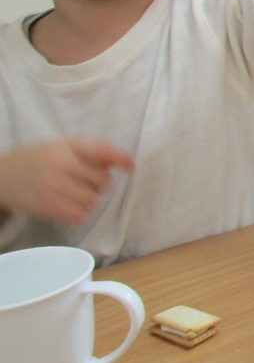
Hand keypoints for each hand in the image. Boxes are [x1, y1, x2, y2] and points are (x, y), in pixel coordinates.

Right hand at [0, 140, 132, 224]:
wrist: (3, 176)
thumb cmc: (39, 159)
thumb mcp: (63, 146)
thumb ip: (92, 150)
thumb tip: (124, 160)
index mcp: (66, 148)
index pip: (101, 151)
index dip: (120, 158)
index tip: (131, 167)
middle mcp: (61, 167)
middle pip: (103, 181)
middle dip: (100, 182)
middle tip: (85, 180)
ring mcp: (54, 188)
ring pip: (93, 200)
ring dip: (91, 198)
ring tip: (75, 192)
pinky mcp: (48, 208)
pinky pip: (79, 216)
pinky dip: (80, 213)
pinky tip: (70, 205)